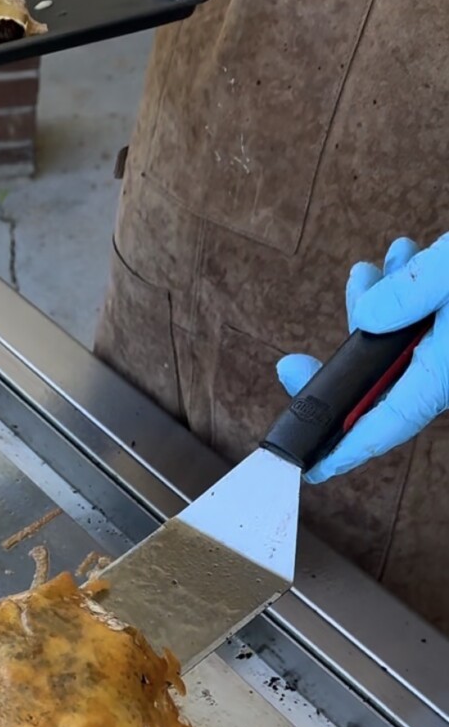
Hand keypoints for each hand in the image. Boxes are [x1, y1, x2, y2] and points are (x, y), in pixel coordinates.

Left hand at [277, 234, 448, 481]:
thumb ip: (414, 290)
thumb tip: (367, 317)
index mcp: (446, 372)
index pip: (387, 424)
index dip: (345, 450)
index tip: (310, 469)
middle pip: (380, 386)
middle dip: (341, 361)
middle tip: (292, 364)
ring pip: (401, 346)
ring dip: (380, 307)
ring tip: (379, 264)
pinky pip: (425, 326)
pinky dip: (409, 294)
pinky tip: (405, 257)